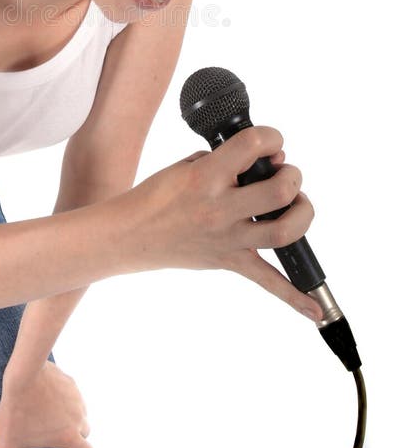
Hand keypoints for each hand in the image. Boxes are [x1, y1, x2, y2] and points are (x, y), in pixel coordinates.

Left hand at [0, 359, 93, 447]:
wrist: (23, 372)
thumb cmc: (16, 409)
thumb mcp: (7, 440)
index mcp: (69, 436)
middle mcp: (78, 418)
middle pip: (85, 431)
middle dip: (76, 435)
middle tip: (56, 435)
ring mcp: (76, 398)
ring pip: (81, 412)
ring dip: (72, 416)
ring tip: (51, 415)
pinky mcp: (70, 382)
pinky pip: (73, 394)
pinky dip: (65, 398)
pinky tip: (48, 396)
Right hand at [127, 125, 322, 320]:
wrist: (131, 234)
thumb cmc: (158, 194)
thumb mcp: (188, 164)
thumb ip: (228, 161)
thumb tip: (269, 164)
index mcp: (207, 175)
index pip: (252, 146)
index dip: (271, 136)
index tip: (272, 141)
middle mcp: (220, 207)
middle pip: (279, 191)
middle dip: (293, 176)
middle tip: (286, 174)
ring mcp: (226, 238)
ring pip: (283, 231)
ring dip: (302, 214)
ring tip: (298, 205)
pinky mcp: (227, 261)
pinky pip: (267, 282)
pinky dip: (294, 297)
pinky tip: (316, 311)